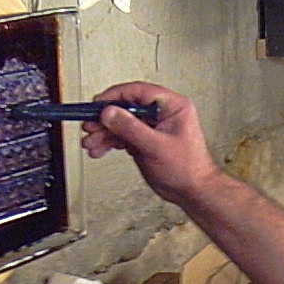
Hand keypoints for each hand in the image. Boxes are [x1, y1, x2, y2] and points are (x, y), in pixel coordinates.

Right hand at [78, 81, 222, 206]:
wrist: (193, 191)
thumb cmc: (188, 169)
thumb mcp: (157, 147)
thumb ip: (131, 128)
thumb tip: (110, 112)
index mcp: (172, 106)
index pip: (138, 92)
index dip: (115, 96)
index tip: (98, 104)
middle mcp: (161, 113)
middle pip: (126, 107)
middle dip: (105, 119)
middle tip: (90, 126)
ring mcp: (152, 127)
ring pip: (121, 123)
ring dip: (104, 133)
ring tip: (91, 143)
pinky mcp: (145, 140)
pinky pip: (123, 136)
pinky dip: (110, 143)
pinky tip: (99, 149)